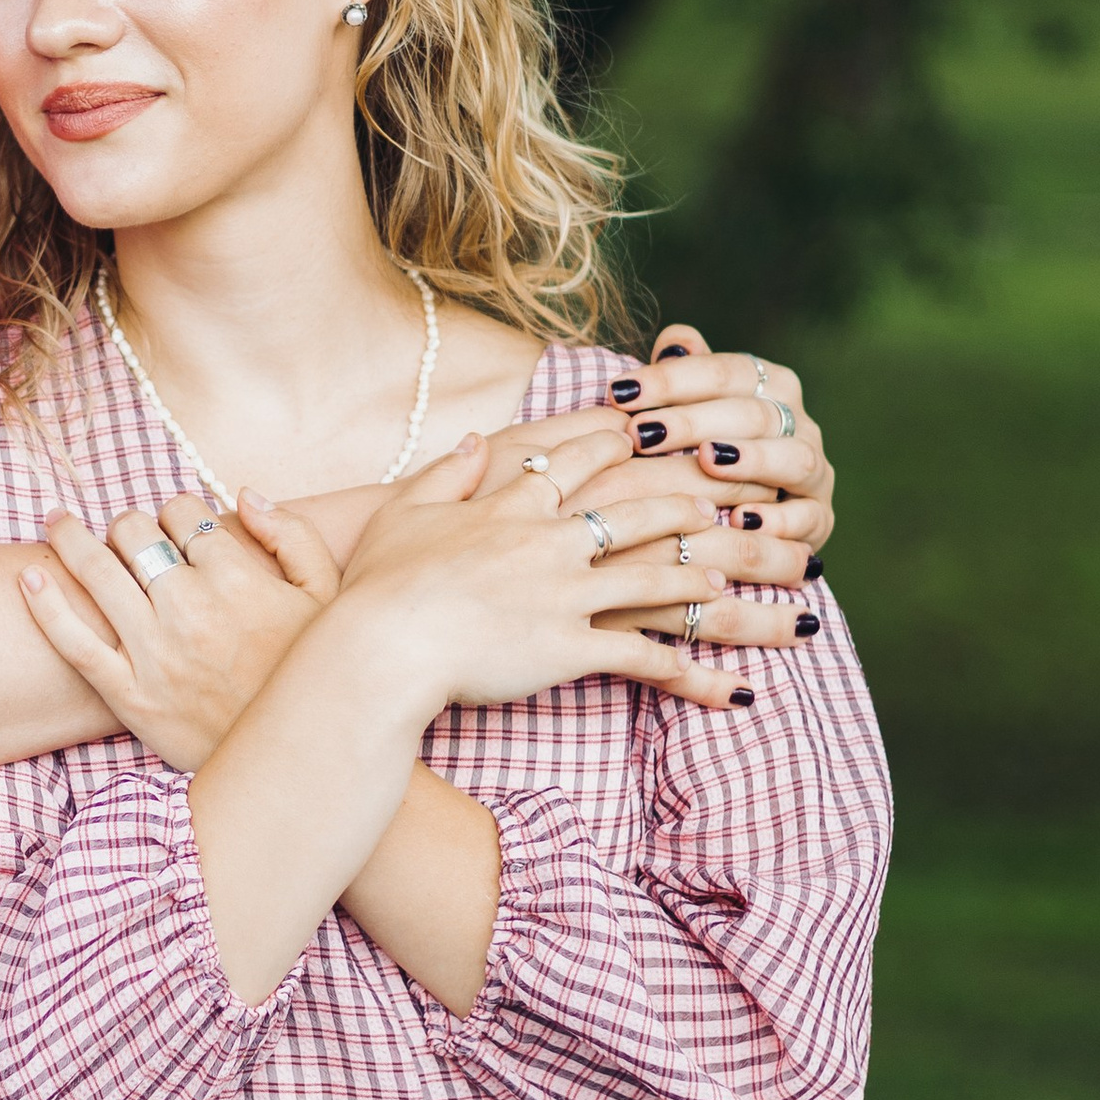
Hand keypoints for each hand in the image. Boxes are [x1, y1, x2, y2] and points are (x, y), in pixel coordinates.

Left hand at [17, 491, 336, 770]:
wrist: (299, 761)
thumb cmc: (312, 674)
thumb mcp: (328, 597)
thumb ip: (293, 535)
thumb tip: (243, 495)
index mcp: (237, 577)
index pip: (183, 512)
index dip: (177, 510)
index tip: (178, 525)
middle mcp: (189, 607)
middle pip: (134, 533)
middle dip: (129, 525)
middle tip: (130, 537)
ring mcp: (154, 652)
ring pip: (96, 572)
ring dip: (69, 537)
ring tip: (56, 522)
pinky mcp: (129, 695)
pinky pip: (74, 643)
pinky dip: (45, 606)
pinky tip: (28, 578)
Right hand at [335, 437, 762, 716]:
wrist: (385, 643)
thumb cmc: (381, 581)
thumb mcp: (405, 510)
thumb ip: (446, 472)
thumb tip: (471, 439)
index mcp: (512, 506)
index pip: (572, 463)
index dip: (608, 444)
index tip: (636, 433)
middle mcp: (550, 541)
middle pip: (631, 513)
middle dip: (675, 505)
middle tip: (707, 503)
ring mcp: (566, 594)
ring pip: (650, 576)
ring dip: (690, 576)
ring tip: (719, 577)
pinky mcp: (570, 646)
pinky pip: (636, 653)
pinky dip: (673, 661)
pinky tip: (698, 665)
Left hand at [581, 321, 836, 557]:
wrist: (748, 520)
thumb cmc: (703, 454)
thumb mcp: (691, 410)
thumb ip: (684, 375)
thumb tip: (674, 342)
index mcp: (770, 385)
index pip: (725, 371)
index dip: (672, 379)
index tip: (620, 393)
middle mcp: (799, 423)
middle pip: (754, 413)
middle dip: (695, 422)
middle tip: (643, 434)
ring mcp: (814, 471)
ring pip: (793, 457)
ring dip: (752, 459)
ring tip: (707, 462)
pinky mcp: (819, 518)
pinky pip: (808, 516)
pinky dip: (778, 519)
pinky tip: (741, 521)